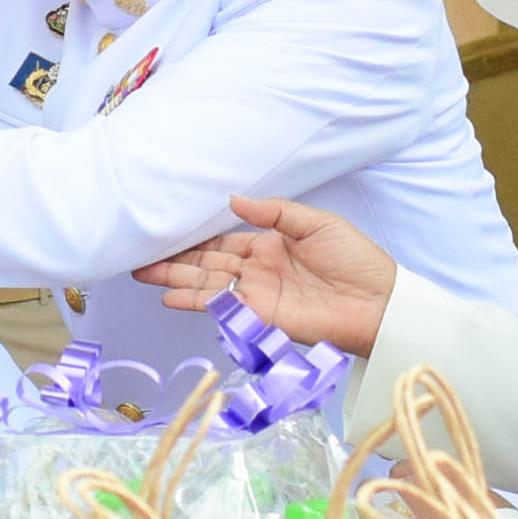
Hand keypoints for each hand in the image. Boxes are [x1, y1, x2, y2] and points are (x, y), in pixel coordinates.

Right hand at [135, 195, 396, 358]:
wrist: (378, 302)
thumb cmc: (355, 260)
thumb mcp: (315, 223)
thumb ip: (274, 213)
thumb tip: (234, 201)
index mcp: (270, 245)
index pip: (223, 241)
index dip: (195, 238)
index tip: (166, 231)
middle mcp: (257, 271)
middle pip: (206, 263)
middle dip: (174, 259)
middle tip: (139, 255)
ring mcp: (256, 296)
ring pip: (207, 285)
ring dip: (175, 280)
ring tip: (142, 274)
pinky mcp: (260, 318)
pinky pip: (222, 308)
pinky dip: (195, 302)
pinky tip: (170, 297)